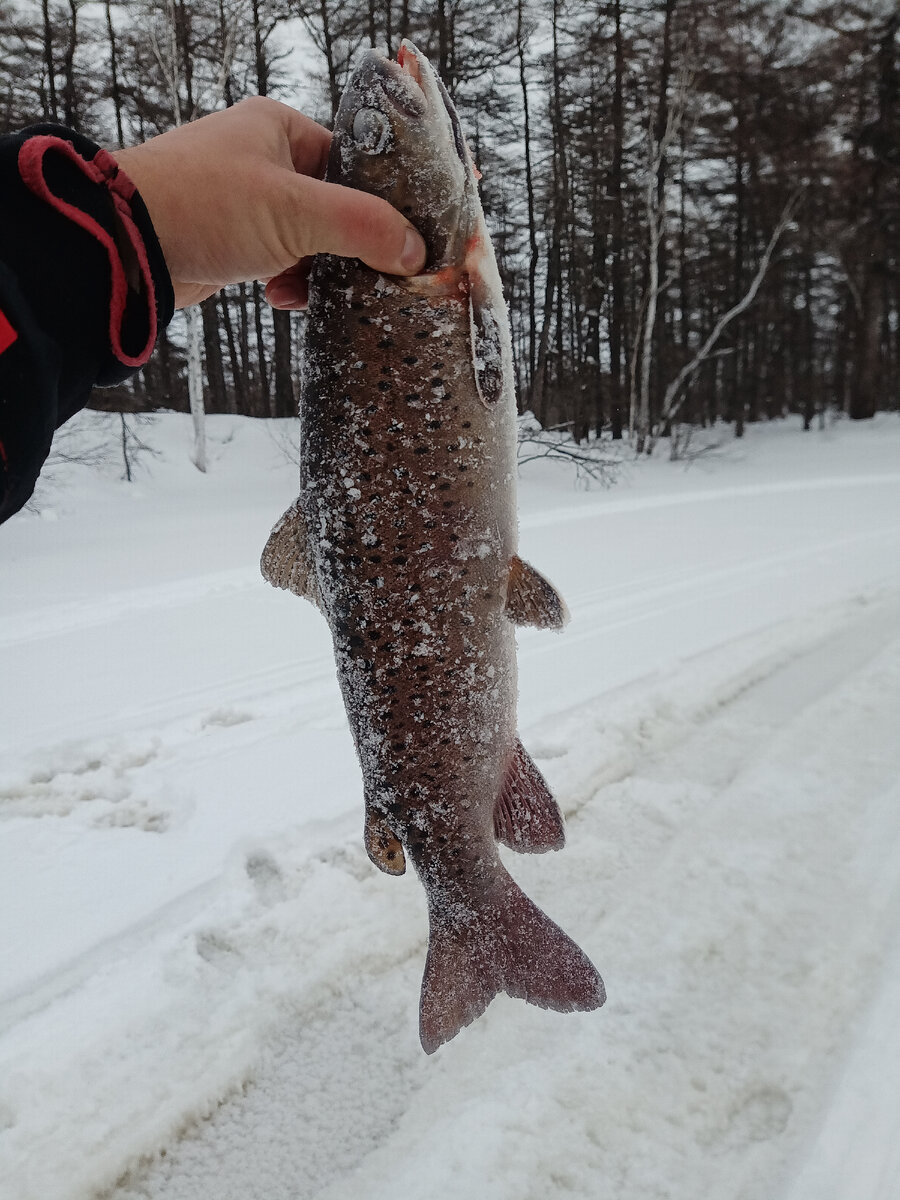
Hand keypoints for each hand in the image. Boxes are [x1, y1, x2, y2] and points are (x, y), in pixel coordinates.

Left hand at [111, 97, 426, 309]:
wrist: (126, 246)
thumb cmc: (201, 205)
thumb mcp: (296, 212)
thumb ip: (364, 227)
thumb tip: (414, 250)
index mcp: (281, 129)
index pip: (354, 163)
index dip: (382, 203)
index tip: (406, 240)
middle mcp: (264, 159)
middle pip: (336, 207)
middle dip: (351, 246)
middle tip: (373, 275)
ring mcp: (246, 202)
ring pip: (310, 240)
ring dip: (320, 271)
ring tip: (322, 292)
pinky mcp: (232, 242)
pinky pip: (281, 263)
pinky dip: (290, 283)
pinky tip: (284, 298)